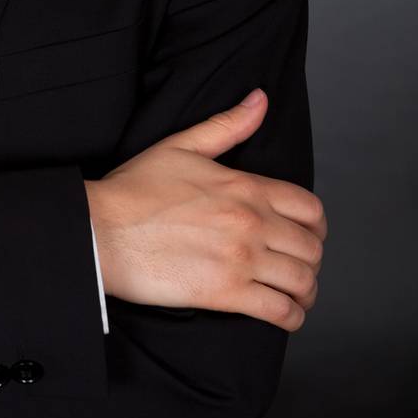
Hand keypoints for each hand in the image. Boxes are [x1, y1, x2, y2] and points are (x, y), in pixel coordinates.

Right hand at [86, 89, 325, 330]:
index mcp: (245, 187)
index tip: (308, 236)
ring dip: (306, 292)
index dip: (316, 227)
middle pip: (310, 248)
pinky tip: (286, 315)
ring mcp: (241, 258)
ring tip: (296, 297)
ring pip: (301, 281)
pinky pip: (279, 310)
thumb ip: (227, 125)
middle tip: (299, 269)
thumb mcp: (180, 146)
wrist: (101, 229)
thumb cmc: (133, 190)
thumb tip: (261, 100)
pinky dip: (291, 317)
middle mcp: (251, 222)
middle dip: (311, 261)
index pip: (309, 208)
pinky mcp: (225, 292)